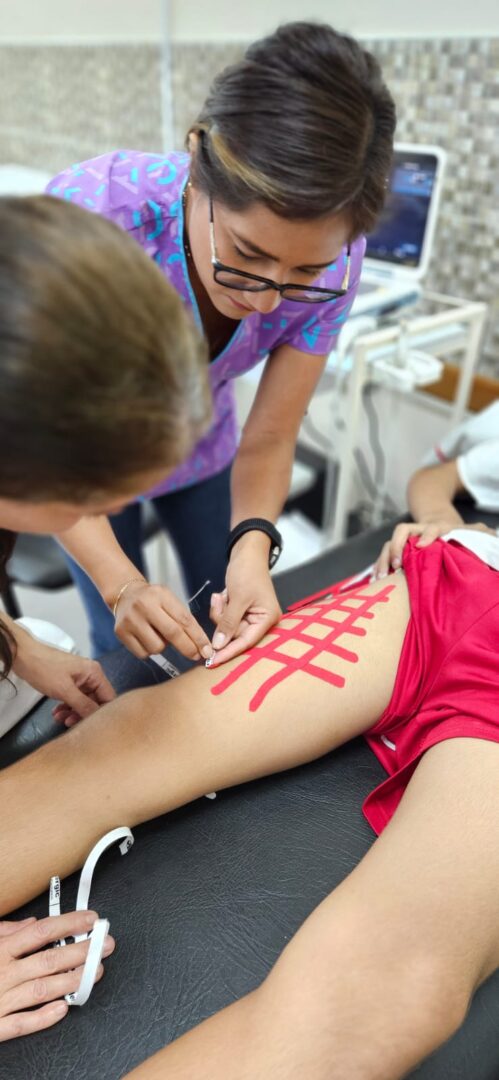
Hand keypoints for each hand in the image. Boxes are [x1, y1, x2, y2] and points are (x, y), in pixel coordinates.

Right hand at [0, 912, 113, 1040]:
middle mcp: (2, 973)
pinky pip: (22, 1023)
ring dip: (73, 981)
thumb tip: (32, 924)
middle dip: (81, 951)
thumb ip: (6, 931)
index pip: (40, 931)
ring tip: (96, 972)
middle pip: (48, 959)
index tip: (90, 919)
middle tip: (105, 944)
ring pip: (43, 990)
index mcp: (0, 949)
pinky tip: (64, 1008)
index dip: (68, 924)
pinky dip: (44, 1017)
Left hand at [13, 636, 114, 727]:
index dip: (101, 714)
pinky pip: (74, 698)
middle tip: (70, 723)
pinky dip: (67, 707)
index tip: (90, 725)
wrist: (22, 656)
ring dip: (73, 712)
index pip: (108, 698)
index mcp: (94, 673)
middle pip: (96, 701)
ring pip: (84, 702)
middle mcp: (90, 675)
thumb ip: (83, 705)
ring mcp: (79, 678)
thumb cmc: (43, 668)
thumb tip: (98, 719)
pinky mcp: (69, 682)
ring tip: (59, 718)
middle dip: (83, 714)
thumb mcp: (64, 690)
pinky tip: (57, 713)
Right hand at [113, 581, 212, 661]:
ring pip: (157, 647)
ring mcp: (130, 620)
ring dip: (163, 647)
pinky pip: (143, 653)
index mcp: (160, 595)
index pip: (184, 619)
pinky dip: (149, 650)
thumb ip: (183, 619)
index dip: (198, 637)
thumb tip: (200, 646)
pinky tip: (147, 639)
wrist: (125, 595)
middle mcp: (144, 606)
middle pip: (172, 634)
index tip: (207, 650)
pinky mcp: (120, 633)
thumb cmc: (153, 600)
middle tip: (196, 656)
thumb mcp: (169, 600)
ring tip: (159, 636)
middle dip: (188, 648)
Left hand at [209, 541, 281, 665]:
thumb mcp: (238, 598)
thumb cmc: (248, 572)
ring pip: (227, 626)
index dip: (229, 652)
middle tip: (219, 601)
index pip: (246, 642)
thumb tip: (219, 645)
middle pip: (234, 633)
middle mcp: (261, 620)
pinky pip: (225, 617)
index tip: (213, 661)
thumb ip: (228, 623)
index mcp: (267, 619)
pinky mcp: (241, 610)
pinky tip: (223, 594)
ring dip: (220, 611)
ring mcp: (250, 615)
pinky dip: (221, 607)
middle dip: (222, 619)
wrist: (247, 553)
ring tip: (221, 596)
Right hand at [373, 520, 495, 579]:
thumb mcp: (473, 532)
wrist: (440, 523)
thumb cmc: (459, 534)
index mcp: (438, 527)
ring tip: (381, 578)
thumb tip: (493, 536)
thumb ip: (482, 534)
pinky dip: (379, 568)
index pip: (432, 527)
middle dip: (397, 547)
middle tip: (397, 566)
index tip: (423, 546)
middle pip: (402, 532)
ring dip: (384, 560)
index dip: (428, 534)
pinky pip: (385, 557)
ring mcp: (406, 541)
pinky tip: (375, 582)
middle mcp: (418, 531)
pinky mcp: (398, 552)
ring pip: (389, 544)